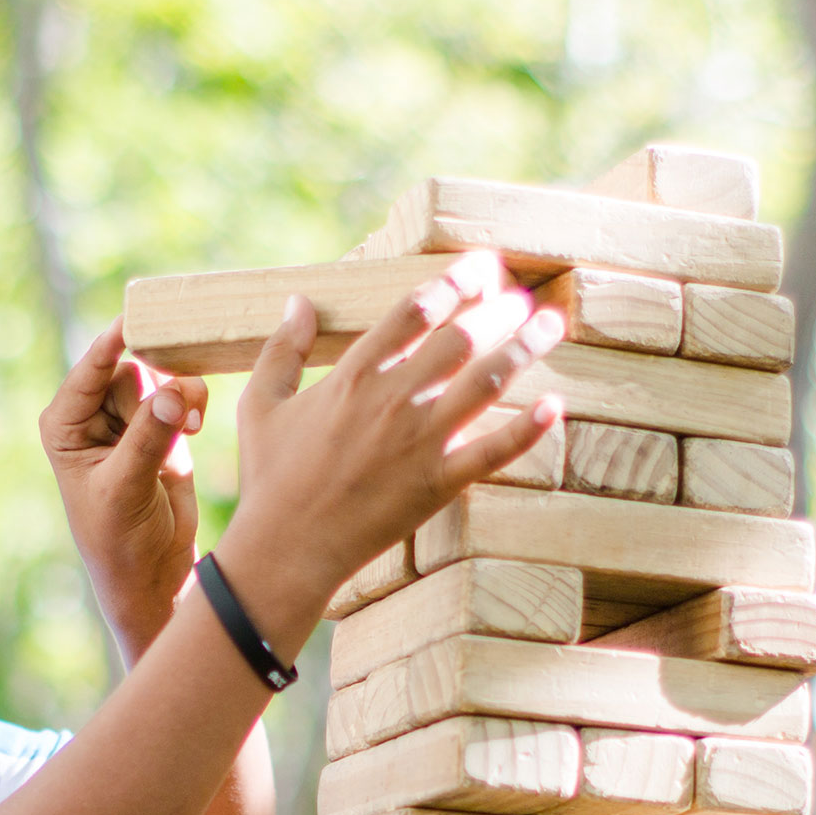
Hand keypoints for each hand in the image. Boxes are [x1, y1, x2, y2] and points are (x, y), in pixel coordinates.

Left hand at [42, 321, 203, 652]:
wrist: (153, 574)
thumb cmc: (121, 539)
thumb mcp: (128, 487)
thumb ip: (149, 436)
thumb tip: (173, 389)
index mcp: (65, 424)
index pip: (88, 372)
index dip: (111, 345)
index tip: (133, 321)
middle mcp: (94, 415)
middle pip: (130, 368)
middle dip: (156, 384)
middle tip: (181, 410)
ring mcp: (130, 419)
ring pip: (159, 376)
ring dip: (179, 394)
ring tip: (191, 426)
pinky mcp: (163, 427)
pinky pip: (181, 392)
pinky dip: (193, 402)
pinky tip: (195, 428)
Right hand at [211, 254, 562, 645]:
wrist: (287, 549)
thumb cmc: (271, 479)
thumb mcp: (261, 406)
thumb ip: (282, 351)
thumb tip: (298, 302)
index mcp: (353, 375)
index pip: (414, 311)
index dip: (451, 282)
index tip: (478, 266)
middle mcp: (394, 400)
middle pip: (460, 338)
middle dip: (496, 308)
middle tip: (518, 295)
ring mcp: (420, 442)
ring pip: (485, 383)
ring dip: (523, 349)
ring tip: (550, 325)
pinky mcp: (439, 483)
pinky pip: (492, 452)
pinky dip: (526, 431)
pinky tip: (554, 407)